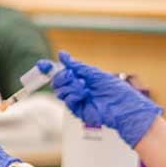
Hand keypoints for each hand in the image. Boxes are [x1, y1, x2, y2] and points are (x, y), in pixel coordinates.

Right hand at [41, 50, 161, 147]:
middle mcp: (78, 88)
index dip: (50, 68)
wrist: (123, 107)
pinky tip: (84, 94)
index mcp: (81, 78)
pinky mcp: (79, 111)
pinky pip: (68, 101)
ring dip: (69, 86)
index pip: (62, 72)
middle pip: (57, 82)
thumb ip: (77, 66)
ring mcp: (78, 100)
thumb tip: (62, 55)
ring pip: (60, 92)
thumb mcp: (94, 73)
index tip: (42, 64)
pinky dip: (74, 95)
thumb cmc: (115, 89)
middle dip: (60, 77)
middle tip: (70, 75)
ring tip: (83, 85)